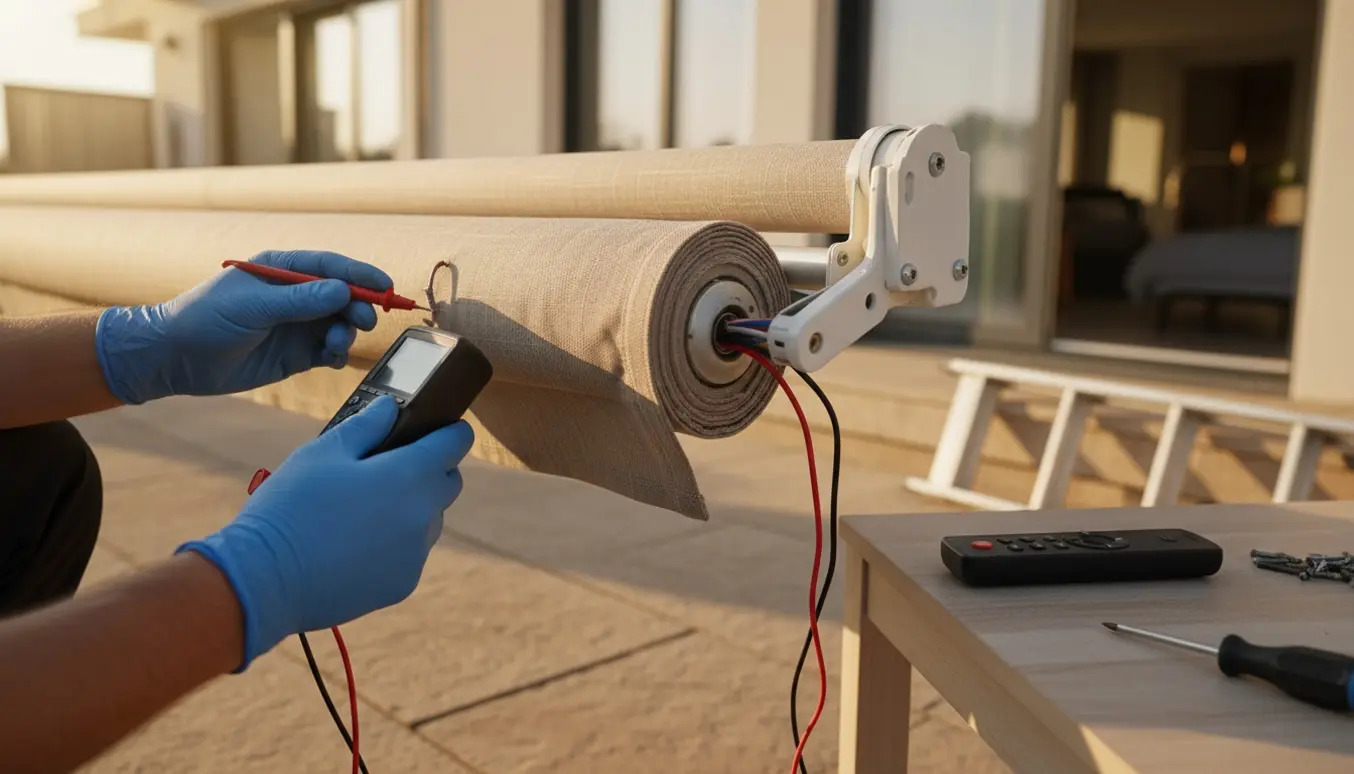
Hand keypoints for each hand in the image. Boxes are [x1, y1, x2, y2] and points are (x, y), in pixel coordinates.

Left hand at [95, 250, 393, 403]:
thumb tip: (342, 291)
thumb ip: (299, 300)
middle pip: (343, 295)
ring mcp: (297, 325)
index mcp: (282, 270)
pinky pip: (330, 350)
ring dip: (347, 333)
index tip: (384, 285)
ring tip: (336, 345)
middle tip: (365, 321)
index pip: (330, 266)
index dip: (359, 274)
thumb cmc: (205, 319)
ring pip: (340, 324)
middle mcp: (295, 295)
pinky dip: (338, 354)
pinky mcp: (296, 354)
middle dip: (358, 306)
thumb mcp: (251, 306)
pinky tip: (332, 359)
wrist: (174, 359)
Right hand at [178, 396, 473, 668]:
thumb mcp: (322, 451)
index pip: (455, 444)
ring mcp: (415, 554)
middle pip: (448, 483)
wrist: (265, 578)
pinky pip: (410, 553)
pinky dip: (395, 543)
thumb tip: (390, 408)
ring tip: (365, 507)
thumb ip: (366, 426)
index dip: (451, 431)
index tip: (442, 428)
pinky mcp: (402, 584)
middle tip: (392, 465)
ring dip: (412, 508)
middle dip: (431, 470)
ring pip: (429, 521)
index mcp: (410, 475)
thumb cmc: (292, 506)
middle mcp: (424, 516)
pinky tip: (355, 541)